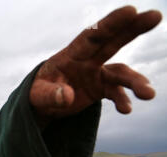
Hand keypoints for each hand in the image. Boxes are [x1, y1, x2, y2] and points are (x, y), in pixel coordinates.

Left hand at [30, 6, 161, 124]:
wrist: (42, 105)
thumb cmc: (36, 93)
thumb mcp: (36, 95)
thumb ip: (50, 95)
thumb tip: (68, 96)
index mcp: (71, 54)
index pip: (92, 35)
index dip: (111, 23)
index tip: (131, 10)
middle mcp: (87, 60)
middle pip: (112, 42)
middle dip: (133, 29)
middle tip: (155, 16)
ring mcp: (96, 74)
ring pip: (121, 73)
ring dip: (136, 81)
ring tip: (148, 94)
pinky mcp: (100, 89)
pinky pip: (116, 93)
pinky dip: (123, 100)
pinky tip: (126, 110)